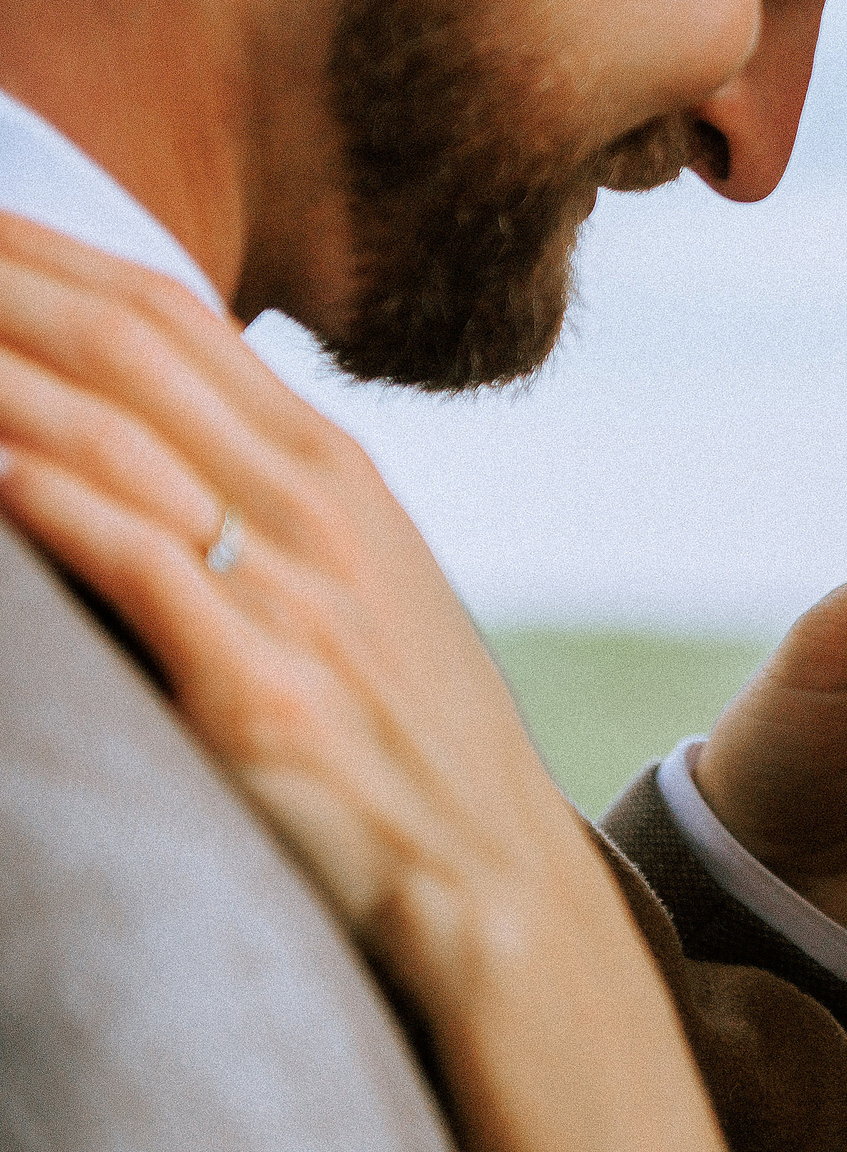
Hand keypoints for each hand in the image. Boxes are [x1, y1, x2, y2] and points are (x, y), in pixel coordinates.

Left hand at [0, 213, 836, 1151]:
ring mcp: (293, 593)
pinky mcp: (259, 691)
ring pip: (106, 427)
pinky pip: (122, 555)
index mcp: (339, 473)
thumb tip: (138, 445)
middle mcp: (318, 507)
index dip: (42, 248)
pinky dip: (29, 484)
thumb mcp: (365, 598)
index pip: (168, 314)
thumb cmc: (410, 757)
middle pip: (123, 340)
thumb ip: (265, 509)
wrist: (495, 904)